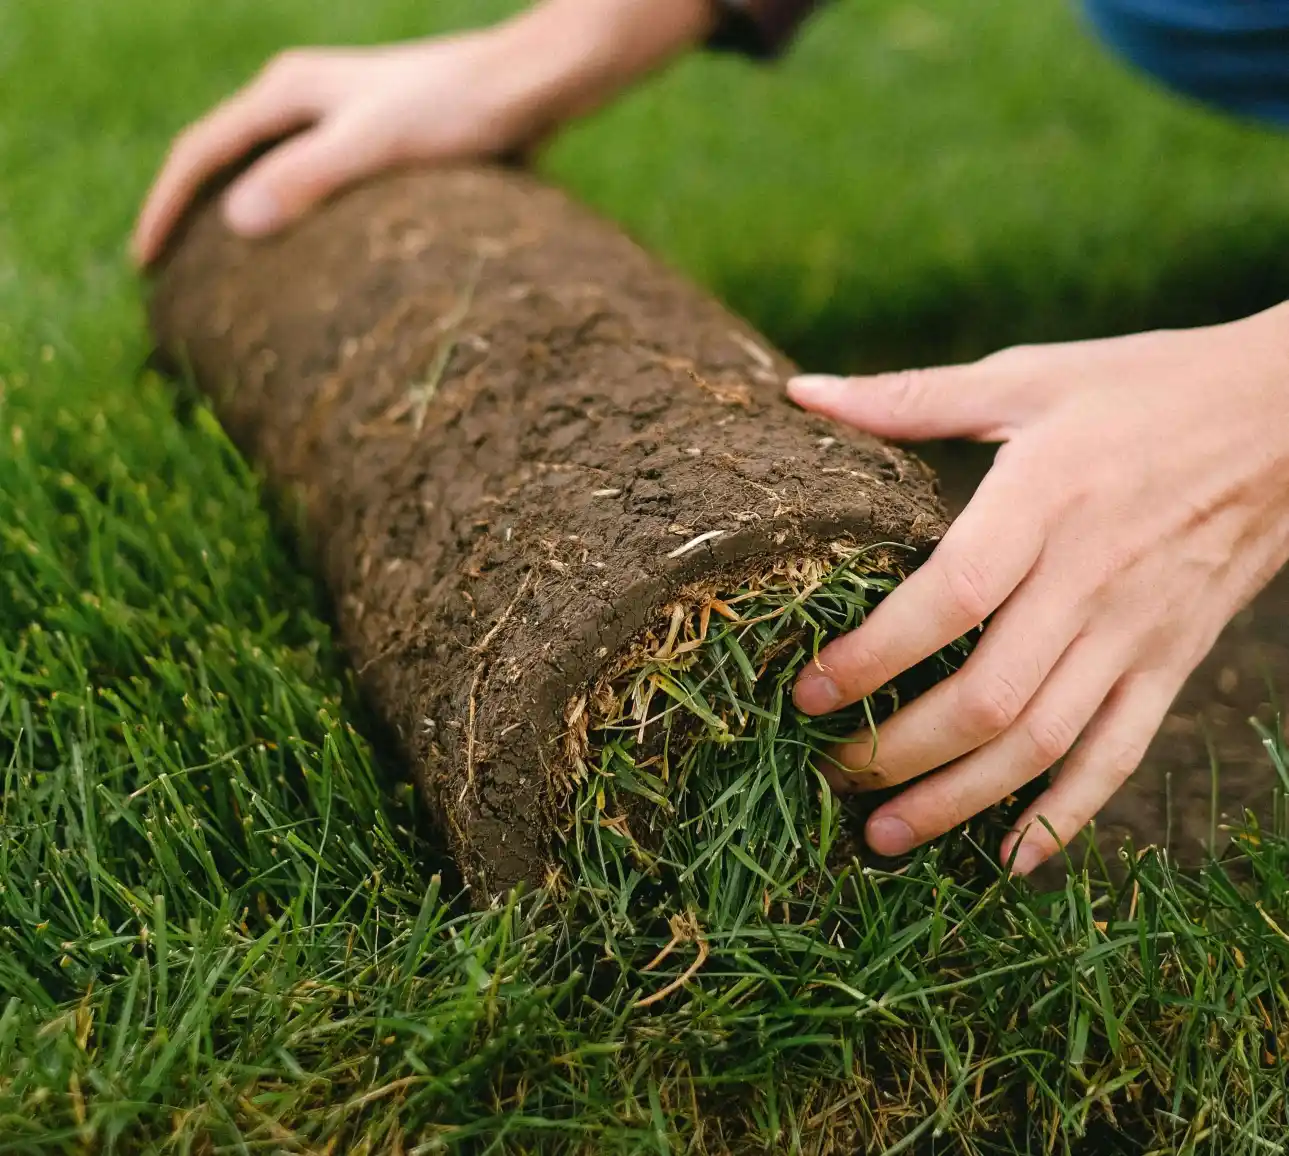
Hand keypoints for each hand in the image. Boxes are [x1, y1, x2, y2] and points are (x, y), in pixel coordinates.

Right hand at [131, 0, 714, 266]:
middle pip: (226, 160)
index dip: (166, 208)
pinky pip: (312, 189)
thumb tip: (237, 222)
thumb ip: (309, 177)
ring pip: (268, 175)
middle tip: (171, 280)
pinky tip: (306, 265)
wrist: (531, 87)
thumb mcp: (377, 142)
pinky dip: (292, 225)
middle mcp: (304, 100)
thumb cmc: (459, 109)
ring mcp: (340, 120)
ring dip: (242, 222)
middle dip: (193, 215)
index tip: (145, 266)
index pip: (200, 151)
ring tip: (226, 281)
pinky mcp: (375, 145)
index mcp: (288, 92)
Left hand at [787, 304, 1288, 873]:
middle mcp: (1091, 579)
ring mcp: (1139, 632)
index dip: (873, 656)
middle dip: (898, 751)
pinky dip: (1066, 816)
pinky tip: (1010, 859)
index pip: (948, 599)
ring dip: (958, 801)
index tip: (806, 690)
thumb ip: (909, 398)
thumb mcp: (1028, 377)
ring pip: (1043, 745)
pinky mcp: (1174, 662)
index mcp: (1044, 501)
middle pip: (988, 697)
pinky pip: (1119, 756)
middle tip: (828, 770)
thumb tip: (802, 393)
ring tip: (883, 835)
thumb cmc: (1145, 388)